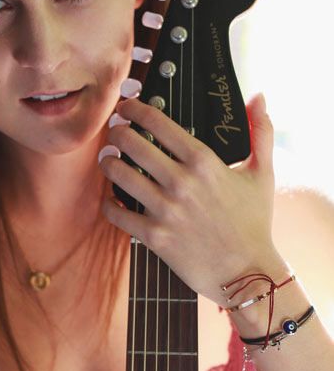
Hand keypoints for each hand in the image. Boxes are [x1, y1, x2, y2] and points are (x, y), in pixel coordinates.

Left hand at [99, 92, 286, 303]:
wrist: (248, 273)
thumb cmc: (255, 222)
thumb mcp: (263, 173)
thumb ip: (261, 132)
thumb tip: (259, 96)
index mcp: (204, 162)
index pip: (159, 123)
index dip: (136, 110)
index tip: (127, 108)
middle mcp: (182, 182)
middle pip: (131, 143)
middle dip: (117, 132)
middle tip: (114, 132)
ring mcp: (166, 210)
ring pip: (119, 175)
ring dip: (108, 163)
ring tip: (108, 160)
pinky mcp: (155, 237)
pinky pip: (117, 214)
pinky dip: (109, 204)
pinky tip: (111, 199)